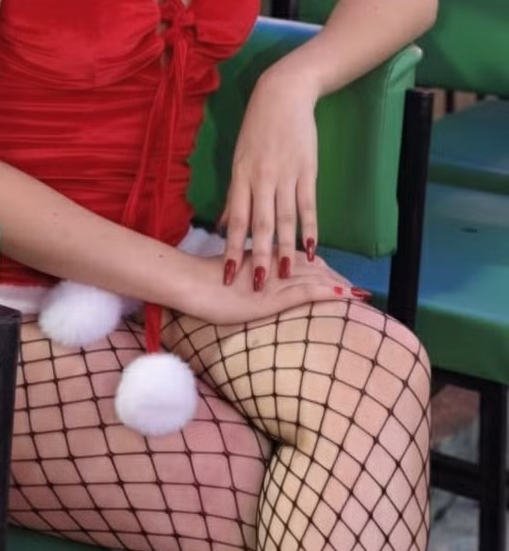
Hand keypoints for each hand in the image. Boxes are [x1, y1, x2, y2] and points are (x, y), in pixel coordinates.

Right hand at [183, 250, 360, 325]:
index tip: (337, 276)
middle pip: (314, 267)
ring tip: (359, 294)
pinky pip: (305, 291)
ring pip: (315, 277)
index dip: (323, 268)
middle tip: (356, 289)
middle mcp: (275, 263)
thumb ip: (247, 266)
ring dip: (339, 285)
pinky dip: (326, 292)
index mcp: (267, 255)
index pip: (302, 260)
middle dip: (337, 278)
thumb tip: (254, 272)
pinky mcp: (273, 296)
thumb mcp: (231, 270)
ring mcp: (276, 280)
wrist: (192, 283)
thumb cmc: (206, 279)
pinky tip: (343, 296)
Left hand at [220, 69, 318, 292]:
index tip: (228, 274)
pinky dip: (310, 227)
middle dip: (257, 256)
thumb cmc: (257, 129)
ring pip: (284, 218)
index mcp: (241, 176)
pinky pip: (308, 204)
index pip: (235, 219)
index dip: (232, 248)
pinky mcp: (307, 170)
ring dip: (284, 248)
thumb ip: (234, 196)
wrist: (282, 95)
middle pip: (259, 223)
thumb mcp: (239, 159)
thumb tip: (223, 227)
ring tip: (284, 274)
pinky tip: (312, 248)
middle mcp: (261, 178)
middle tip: (255, 285)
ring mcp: (286, 174)